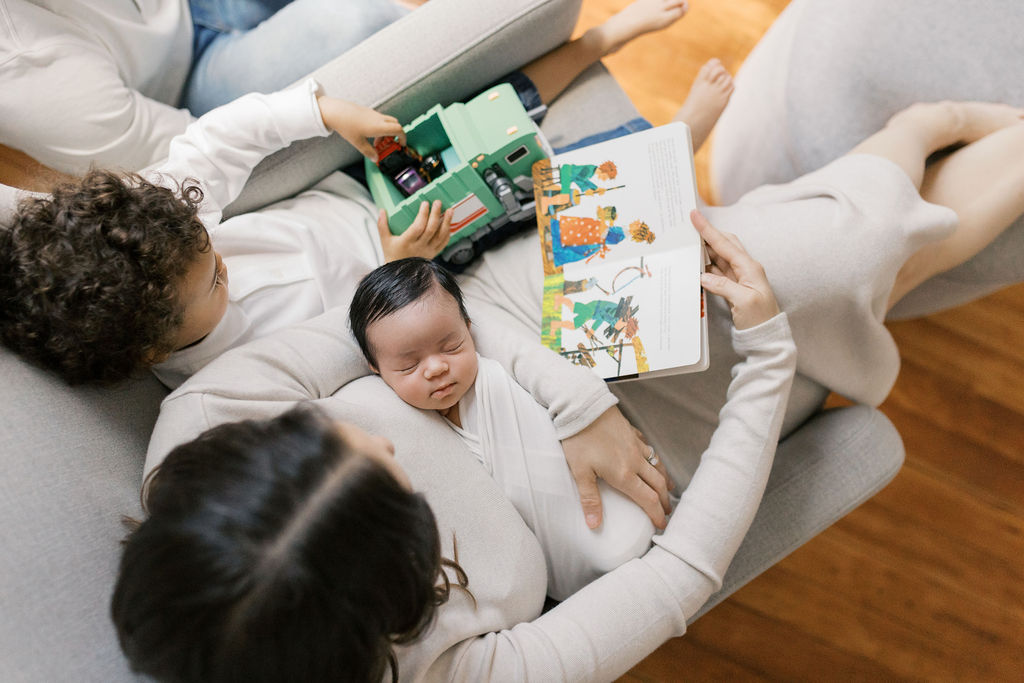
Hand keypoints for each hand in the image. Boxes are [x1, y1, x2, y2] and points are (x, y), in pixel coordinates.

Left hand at [316, 95, 404, 160]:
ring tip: (376, 142)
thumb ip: (368, 152)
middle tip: (388, 144)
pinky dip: (379, 127)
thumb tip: (375, 158)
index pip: (399, 130)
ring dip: (386, 132)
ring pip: (387, 121)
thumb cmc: (346, 125)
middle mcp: (379, 119)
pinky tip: (369, 133)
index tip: (401, 144)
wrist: (336, 111)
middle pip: (395, 124)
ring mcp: (374, 114)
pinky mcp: (368, 112)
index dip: (403, 138)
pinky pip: (379, 119)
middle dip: (395, 135)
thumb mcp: (358, 142)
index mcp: (379, 127)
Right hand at [377, 201, 451, 260]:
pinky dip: (447, 233)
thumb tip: (382, 210)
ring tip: (450, 210)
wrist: (400, 273)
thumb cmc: (392, 255)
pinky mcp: (433, 254)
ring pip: (440, 236)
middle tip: (438, 202)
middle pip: (431, 229)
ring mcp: (428, 251)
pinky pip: (443, 243)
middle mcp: (419, 247)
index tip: (425, 204)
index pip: (418, 227)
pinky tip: (449, 224)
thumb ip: (382, 225)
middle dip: (436, 214)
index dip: (423, 215)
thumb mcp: (384, 240)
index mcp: (406, 242)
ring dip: (446, 222)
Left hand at [560, 406, 672, 529]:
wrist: (582, 406)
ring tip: (668, 489)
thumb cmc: (579, 439)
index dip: (656, 514)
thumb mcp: (580, 472)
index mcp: (624, 474)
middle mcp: (635, 460)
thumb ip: (590, 499)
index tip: (661, 525)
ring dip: (664, 480)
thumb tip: (594, 525)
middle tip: (666, 511)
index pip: (647, 499)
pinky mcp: (632, 432)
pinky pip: (648, 449)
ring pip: (657, 465)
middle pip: (657, 484)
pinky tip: (651, 460)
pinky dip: (654, 459)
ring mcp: (635, 445)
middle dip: (664, 500)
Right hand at [692, 210, 779, 329]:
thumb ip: (723, 286)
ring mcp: (738, 278)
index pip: (725, 244)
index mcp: (749, 268)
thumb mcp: (743, 302)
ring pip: (719, 257)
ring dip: (705, 249)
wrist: (767, 338)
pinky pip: (716, 271)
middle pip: (724, 244)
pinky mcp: (732, 288)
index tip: (695, 216)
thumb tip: (703, 276)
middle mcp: (745, 269)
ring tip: (688, 242)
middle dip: (707, 234)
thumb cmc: (760, 320)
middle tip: (690, 226)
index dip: (708, 230)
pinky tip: (696, 263)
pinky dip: (705, 265)